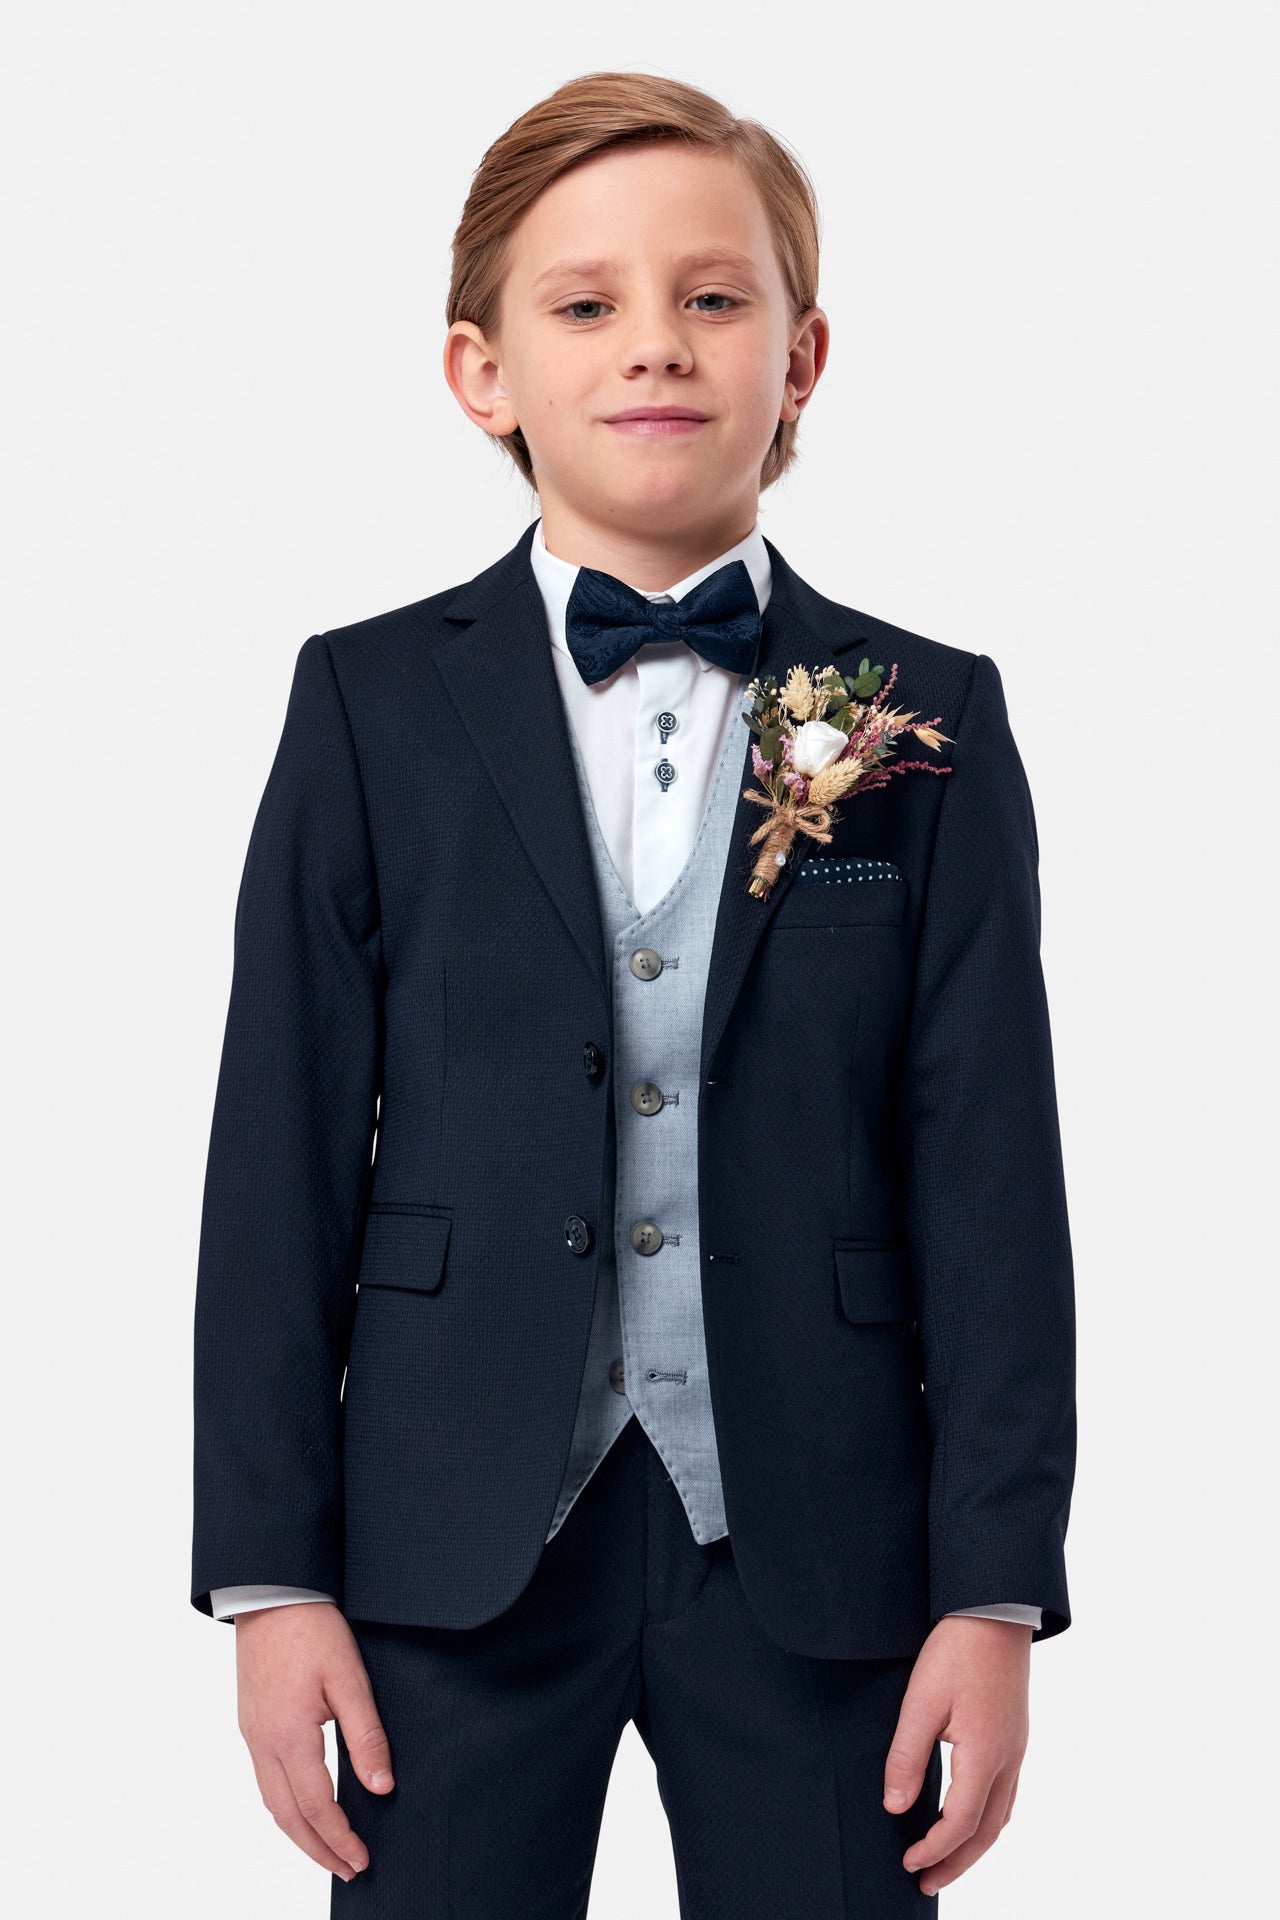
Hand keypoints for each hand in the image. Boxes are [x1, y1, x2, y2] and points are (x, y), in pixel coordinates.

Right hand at [235, 1601, 394, 1881]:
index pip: (316, 1806)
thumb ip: (366, 1734)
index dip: (339, 1838)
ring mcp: (252, 1733)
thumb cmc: (312, 1628)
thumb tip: (381, 1785)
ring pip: (272, 1802)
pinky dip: (285, 1806)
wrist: (272, 1592)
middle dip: (317, 1849)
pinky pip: (265, 1779)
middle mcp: (262, 1742)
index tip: (361, 1860)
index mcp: (288, 1735)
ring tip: (327, 1849)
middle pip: (287, 1817)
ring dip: (299, 1832)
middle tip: (347, 1869)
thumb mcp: (350, 1678)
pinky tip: (302, 1807)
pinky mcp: (251, 1722)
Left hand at [883, 1614, 1030, 1897]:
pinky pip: (1006, 1793)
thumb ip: (906, 1756)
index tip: (908, 1862)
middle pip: (987, 1831)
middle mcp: (1009, 1758)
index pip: (960, 1822)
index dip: (933, 1848)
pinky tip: (968, 1817)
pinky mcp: (1015, 1735)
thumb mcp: (921, 1701)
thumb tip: (895, 1806)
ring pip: (1001, 1815)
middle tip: (927, 1882)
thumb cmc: (957, 1649)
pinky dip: (986, 1818)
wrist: (995, 1610)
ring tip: (946, 1860)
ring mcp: (1017, 1747)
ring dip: (974, 1845)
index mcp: (986, 1754)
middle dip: (957, 1862)